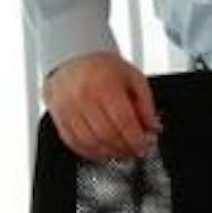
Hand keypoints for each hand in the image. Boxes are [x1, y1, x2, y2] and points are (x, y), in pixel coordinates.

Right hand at [43, 51, 160, 161]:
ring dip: (108, 153)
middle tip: (135, 152)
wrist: (73, 58)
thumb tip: (153, 127)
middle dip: (124, 148)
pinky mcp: (59, 118)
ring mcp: (68, 110)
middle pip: (106, 134)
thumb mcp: (133, 78)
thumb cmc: (105, 68)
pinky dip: (89, 152)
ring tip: (122, 153)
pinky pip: (73, 142)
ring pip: (89, 142)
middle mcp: (83, 98)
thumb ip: (146, 104)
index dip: (135, 138)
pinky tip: (103, 153)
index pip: (123, 120)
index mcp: (105, 86)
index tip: (144, 146)